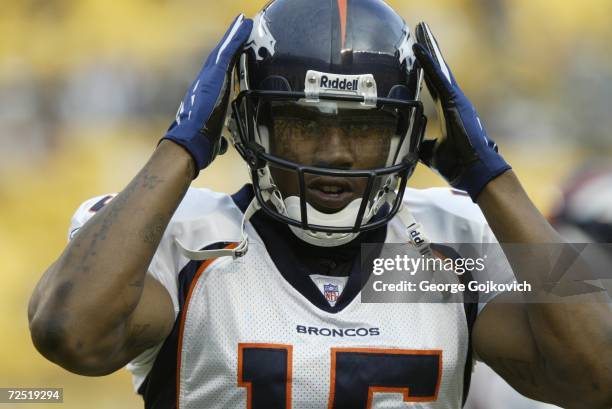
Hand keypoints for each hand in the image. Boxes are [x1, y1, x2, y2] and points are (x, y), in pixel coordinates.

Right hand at [162, 15, 252, 176]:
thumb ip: (218, 136)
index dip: (226, 60)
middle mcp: (205, 84)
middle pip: (220, 58)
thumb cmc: (199, 143)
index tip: (235, 47)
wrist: (189, 144)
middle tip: (241, 25)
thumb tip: (221, 145)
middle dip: (230, 41)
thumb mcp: (213, 136)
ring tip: (243, 21)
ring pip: (223, 51)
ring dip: (233, 34)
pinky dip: (235, 39)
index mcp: (207, 96)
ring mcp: (208, 78)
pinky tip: (243, 27)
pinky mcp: (214, 77)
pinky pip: (227, 53)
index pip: (219, 74)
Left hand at [412, 22, 510, 200]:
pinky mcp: (454, 102)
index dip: (425, 68)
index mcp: (447, 110)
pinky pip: (437, 78)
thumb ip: (420, 144)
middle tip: (419, 31)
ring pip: (438, 68)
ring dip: (428, 49)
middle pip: (437, 70)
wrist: (473, 171)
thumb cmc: (457, 163)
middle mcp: (453, 101)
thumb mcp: (430, 152)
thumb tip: (407, 143)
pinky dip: (427, 62)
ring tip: (419, 30)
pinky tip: (418, 49)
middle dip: (429, 50)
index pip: (433, 84)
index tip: (418, 53)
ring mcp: (455, 99)